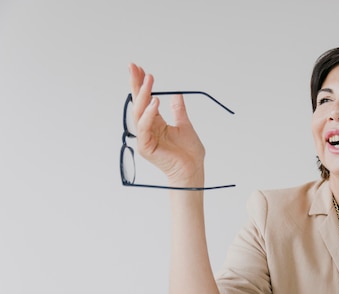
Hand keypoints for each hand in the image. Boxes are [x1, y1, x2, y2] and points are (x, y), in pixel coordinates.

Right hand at [129, 63, 205, 187]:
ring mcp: (145, 138)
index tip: (139, 68)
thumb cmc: (189, 153)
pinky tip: (154, 102)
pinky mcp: (147, 147)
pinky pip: (145, 128)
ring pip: (140, 113)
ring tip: (149, 81)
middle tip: (135, 67)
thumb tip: (176, 94)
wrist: (194, 169)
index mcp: (155, 123)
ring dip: (144, 95)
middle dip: (137, 85)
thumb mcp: (185, 125)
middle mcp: (147, 129)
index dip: (142, 85)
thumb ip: (178, 110)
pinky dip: (149, 114)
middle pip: (139, 103)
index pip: (146, 100)